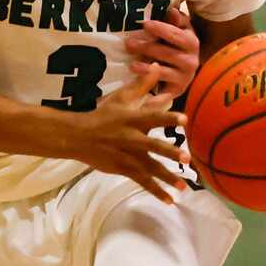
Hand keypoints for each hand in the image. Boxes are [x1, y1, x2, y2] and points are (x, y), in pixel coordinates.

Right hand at [70, 70, 188, 200]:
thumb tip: (156, 66)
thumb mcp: (120, 98)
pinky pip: (142, 181)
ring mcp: (128, 155)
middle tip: (187, 159)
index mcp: (132, 119)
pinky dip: (156, 191)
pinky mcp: (124, 169)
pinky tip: (170, 200)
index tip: (184, 119)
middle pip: (153, 146)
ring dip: (168, 177)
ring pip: (150, 168)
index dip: (167, 117)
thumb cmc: (103, 115)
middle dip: (170, 153)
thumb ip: (141, 85)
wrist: (78, 136)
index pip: (152, 117)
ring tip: (184, 186)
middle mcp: (132, 138)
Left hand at [123, 2, 199, 97]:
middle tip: (129, 44)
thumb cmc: (175, 45)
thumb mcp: (177, 30)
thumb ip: (175, 21)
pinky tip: (141, 92)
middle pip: (168, 53)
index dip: (161, 29)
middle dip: (148, 48)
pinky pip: (163, 93)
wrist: (182, 71)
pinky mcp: (176, 91)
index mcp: (192, 42)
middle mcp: (191, 61)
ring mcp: (184, 78)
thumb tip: (172, 10)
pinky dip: (154, 95)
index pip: (177, 35)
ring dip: (147, 69)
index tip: (145, 24)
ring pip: (164, 72)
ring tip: (132, 66)